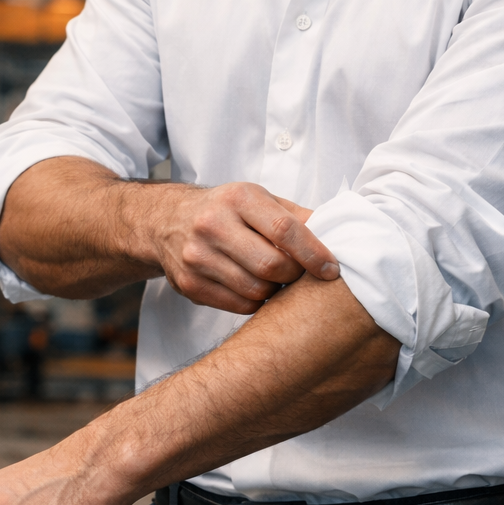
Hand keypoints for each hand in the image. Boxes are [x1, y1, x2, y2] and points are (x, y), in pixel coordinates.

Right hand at [142, 182, 339, 313]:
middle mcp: (213, 225)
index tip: (331, 269)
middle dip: (294, 275)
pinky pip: (239, 306)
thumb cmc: (224, 210)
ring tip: (276, 280)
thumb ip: (295, 216)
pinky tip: (255, 288)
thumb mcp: (257, 199)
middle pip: (272, 266)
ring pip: (256, 291)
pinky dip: (256, 302)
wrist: (165, 221)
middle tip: (298, 274)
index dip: (314, 253)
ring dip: (275, 291)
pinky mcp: (189, 284)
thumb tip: (337, 234)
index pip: (285, 230)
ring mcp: (197, 257)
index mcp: (238, 198)